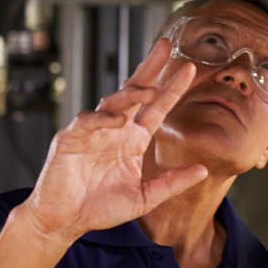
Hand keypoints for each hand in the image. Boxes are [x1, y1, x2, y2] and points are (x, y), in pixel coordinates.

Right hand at [17, 39, 206, 242]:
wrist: (65, 221)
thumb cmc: (101, 207)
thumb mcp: (145, 197)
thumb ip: (172, 183)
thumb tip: (203, 171)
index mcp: (134, 138)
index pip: (158, 107)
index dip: (173, 88)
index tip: (190, 70)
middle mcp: (116, 129)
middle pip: (135, 90)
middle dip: (150, 67)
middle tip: (166, 46)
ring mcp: (93, 131)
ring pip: (113, 102)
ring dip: (131, 94)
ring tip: (149, 91)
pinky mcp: (71, 139)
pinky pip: (87, 121)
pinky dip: (102, 119)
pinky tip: (118, 120)